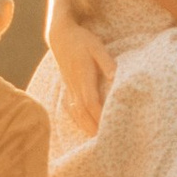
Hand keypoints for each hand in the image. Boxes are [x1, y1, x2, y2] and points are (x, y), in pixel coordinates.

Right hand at [51, 11, 114, 137]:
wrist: (60, 36)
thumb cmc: (81, 40)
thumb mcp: (97, 46)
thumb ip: (106, 62)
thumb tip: (116, 76)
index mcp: (83, 76)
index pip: (91, 101)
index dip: (98, 114)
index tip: (107, 125)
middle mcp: (75, 84)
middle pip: (83, 110)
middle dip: (92, 125)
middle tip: (103, 140)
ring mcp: (70, 86)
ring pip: (76, 110)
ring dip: (85, 125)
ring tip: (94, 137)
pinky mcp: (68, 86)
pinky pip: (71, 106)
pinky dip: (77, 117)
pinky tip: (83, 125)